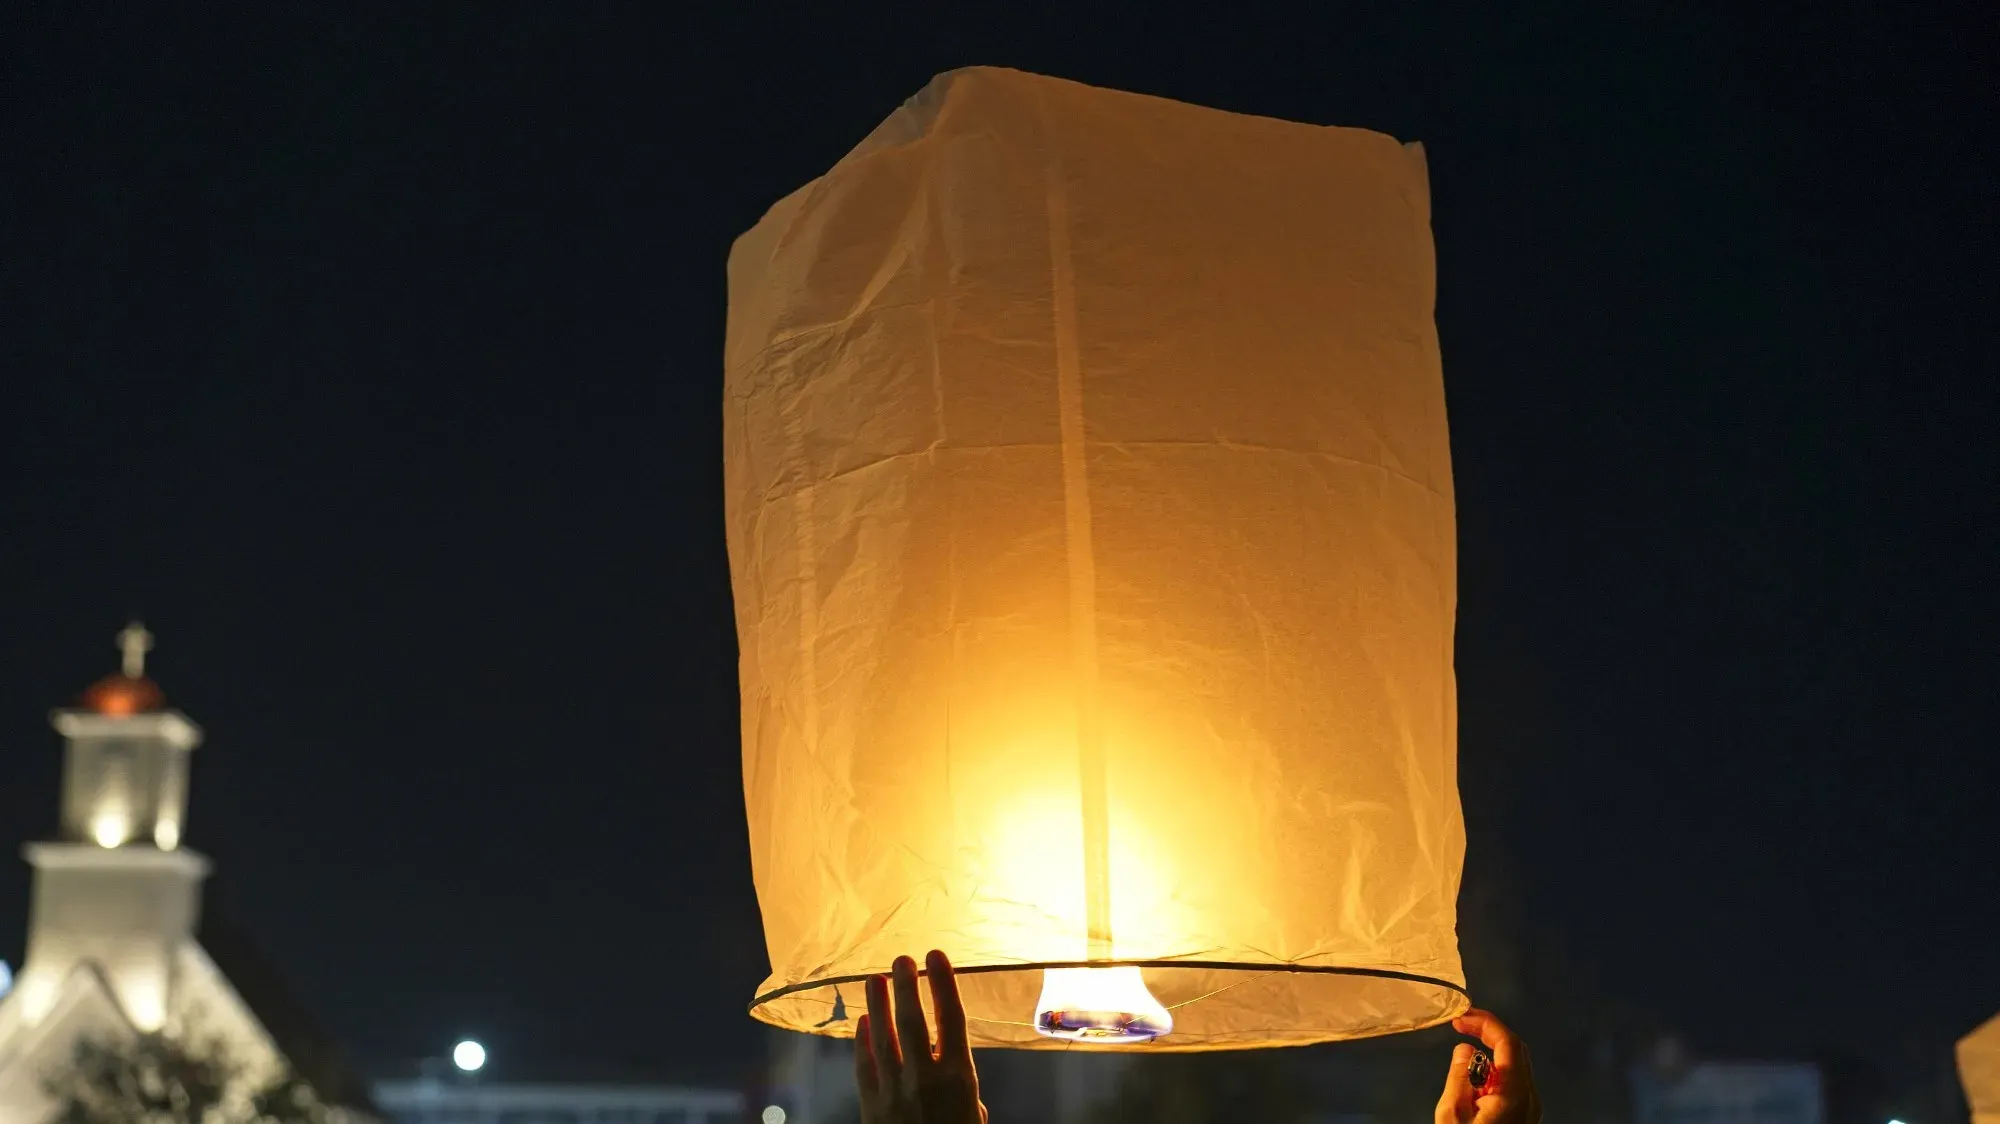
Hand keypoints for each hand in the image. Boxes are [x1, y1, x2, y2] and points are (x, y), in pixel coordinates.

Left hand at [855, 949, 987, 1123]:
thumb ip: (967, 1100)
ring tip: (874, 979)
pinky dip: (861, 1042)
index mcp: (959, 1078)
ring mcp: (894, 1091)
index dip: (943, 983)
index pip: (951, 1018)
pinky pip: (864, 1067)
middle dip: (905, 986)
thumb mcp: (974, 1122)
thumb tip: (962, 1091)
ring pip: (882, 1038)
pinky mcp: (871, 1107)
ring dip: (877, 1005)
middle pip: (912, 1021)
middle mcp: (925, 1077)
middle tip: (900, 959)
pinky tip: (860, 1023)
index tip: (936, 956)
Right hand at [1435, 1009, 1540, 1123]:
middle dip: (1488, 1031)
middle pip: (1516, 1050)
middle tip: (1461, 1024)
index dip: (1485, 1023)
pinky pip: (1512, 1082)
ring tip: (1463, 1052)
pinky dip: (1493, 1070)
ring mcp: (1529, 1107)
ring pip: (1515, 1065)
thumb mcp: (1452, 1115)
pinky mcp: (1524, 1115)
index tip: (1460, 1017)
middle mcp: (1529, 1097)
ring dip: (1490, 1051)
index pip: (1508, 1043)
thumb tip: (1465, 1049)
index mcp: (1515, 1093)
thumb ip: (1459, 1078)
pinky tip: (1473, 1080)